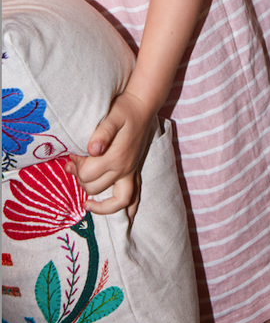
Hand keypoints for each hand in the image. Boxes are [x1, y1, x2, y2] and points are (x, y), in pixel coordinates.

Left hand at [68, 90, 155, 218]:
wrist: (143, 105)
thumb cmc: (125, 109)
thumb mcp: (112, 117)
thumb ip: (101, 133)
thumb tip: (92, 150)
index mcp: (116, 157)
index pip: (87, 175)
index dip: (76, 167)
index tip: (73, 155)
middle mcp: (124, 168)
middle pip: (95, 189)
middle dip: (81, 180)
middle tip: (75, 165)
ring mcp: (131, 171)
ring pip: (115, 201)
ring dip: (98, 201)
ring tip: (86, 197)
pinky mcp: (135, 171)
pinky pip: (135, 196)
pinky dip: (130, 209)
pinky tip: (127, 217)